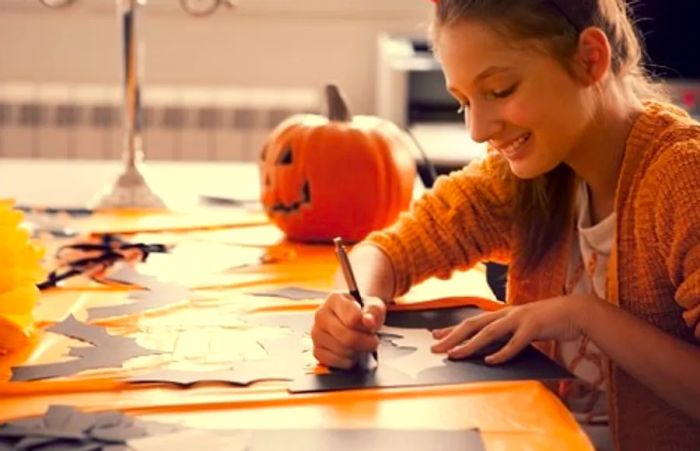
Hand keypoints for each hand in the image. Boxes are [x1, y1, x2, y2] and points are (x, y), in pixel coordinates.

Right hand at [311, 291, 385, 368]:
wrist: (351, 321)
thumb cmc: (362, 313)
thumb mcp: (373, 306)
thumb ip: (374, 311)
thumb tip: (369, 321)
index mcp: (334, 300)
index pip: (353, 318)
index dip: (367, 326)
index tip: (371, 326)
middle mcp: (321, 315)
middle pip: (348, 337)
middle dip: (366, 343)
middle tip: (373, 341)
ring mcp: (316, 333)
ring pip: (343, 351)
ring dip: (358, 352)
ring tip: (359, 344)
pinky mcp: (316, 350)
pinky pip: (336, 362)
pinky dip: (347, 360)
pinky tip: (350, 351)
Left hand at [430, 295, 592, 363]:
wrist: (576, 311)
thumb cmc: (549, 321)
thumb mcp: (523, 327)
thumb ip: (507, 335)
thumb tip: (490, 350)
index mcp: (503, 314)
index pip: (471, 322)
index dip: (452, 329)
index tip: (434, 337)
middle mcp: (507, 314)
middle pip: (473, 325)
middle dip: (452, 337)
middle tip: (435, 348)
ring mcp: (519, 319)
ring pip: (489, 332)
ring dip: (470, 344)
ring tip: (455, 355)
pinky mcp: (534, 327)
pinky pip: (515, 342)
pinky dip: (502, 352)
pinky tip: (490, 361)